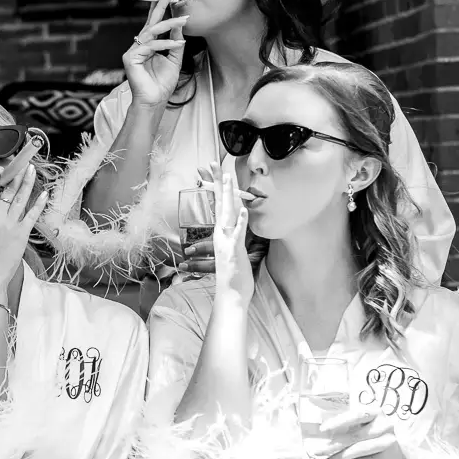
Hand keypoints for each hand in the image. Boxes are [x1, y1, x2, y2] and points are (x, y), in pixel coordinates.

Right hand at [0, 160, 47, 297]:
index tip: (0, 170)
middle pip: (8, 190)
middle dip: (16, 175)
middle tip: (22, 163)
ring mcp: (10, 224)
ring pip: (21, 197)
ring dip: (27, 182)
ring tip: (31, 170)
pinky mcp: (22, 233)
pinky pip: (32, 214)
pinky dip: (39, 203)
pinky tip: (44, 193)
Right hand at [121, 0, 186, 110]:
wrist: (154, 101)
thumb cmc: (162, 83)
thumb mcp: (174, 59)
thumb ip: (175, 42)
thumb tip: (178, 25)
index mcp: (148, 45)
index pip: (153, 23)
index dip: (158, 8)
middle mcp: (138, 45)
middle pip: (150, 22)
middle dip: (159, 6)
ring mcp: (133, 51)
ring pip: (151, 32)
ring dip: (168, 25)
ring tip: (182, 20)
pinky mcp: (130, 58)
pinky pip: (150, 46)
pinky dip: (165, 44)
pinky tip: (177, 44)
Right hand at [211, 165, 253, 305]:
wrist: (230, 294)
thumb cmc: (234, 274)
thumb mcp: (234, 250)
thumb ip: (235, 235)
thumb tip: (236, 224)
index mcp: (222, 232)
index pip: (218, 205)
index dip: (217, 187)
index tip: (215, 171)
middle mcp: (221, 234)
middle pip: (220, 203)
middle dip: (218, 183)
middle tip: (214, 165)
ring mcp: (227, 241)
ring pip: (227, 213)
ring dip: (227, 195)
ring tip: (228, 178)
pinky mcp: (235, 250)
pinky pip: (239, 233)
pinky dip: (241, 221)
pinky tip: (245, 210)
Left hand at [317, 410, 408, 458]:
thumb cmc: (371, 441)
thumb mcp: (362, 429)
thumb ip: (346, 427)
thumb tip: (322, 432)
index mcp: (377, 413)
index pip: (357, 415)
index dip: (339, 421)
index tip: (323, 429)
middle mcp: (385, 425)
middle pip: (356, 435)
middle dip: (334, 444)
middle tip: (317, 451)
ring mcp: (388, 442)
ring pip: (357, 450)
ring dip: (337, 457)